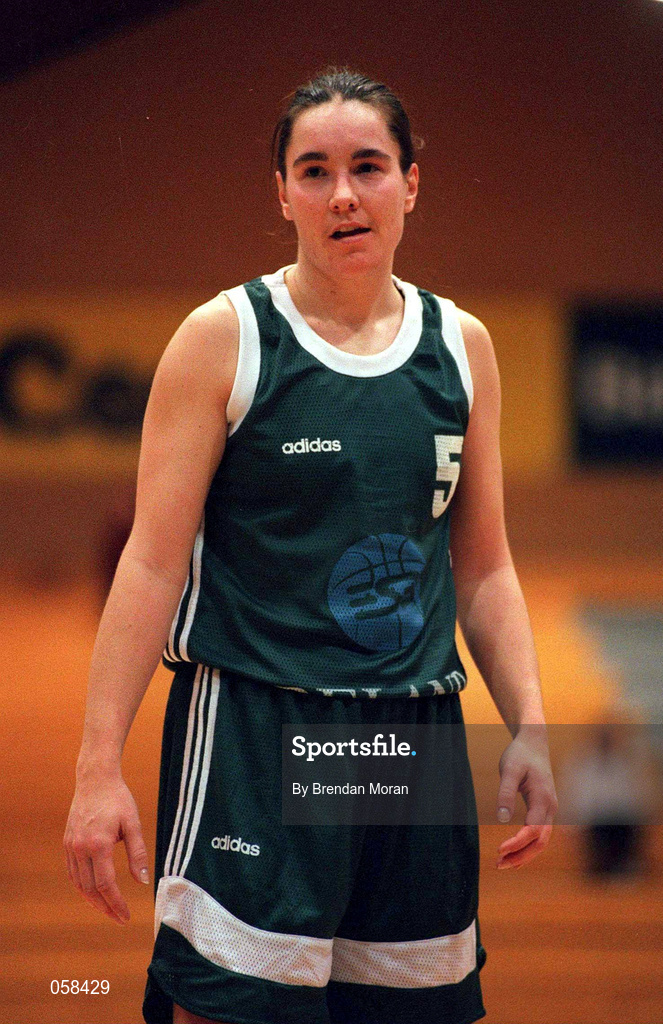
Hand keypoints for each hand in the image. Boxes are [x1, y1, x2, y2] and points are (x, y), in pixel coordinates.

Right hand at [64, 771, 149, 923]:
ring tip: (108, 909)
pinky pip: (73, 872)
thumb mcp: (133, 824)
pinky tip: (93, 892)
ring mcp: (71, 846)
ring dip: (92, 900)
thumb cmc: (118, 799)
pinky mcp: (67, 843)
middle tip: (119, 918)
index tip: (126, 916)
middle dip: (105, 907)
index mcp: (98, 844)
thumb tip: (143, 881)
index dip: (116, 903)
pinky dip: (82, 886)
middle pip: (90, 889)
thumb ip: (138, 853)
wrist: (95, 780)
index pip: (106, 884)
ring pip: (79, 883)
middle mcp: (80, 848)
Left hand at [495, 726, 557, 868]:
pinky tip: (514, 851)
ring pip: (541, 840)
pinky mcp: (544, 808)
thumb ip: (505, 793)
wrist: (534, 741)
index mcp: (543, 798)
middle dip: (521, 856)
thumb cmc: (520, 754)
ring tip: (503, 863)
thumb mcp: (508, 769)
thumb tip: (502, 819)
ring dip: (524, 854)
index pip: (532, 830)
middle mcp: (550, 807)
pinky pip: (539, 833)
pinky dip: (528, 845)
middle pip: (540, 841)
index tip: (499, 850)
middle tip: (499, 865)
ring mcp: (550, 808)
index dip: (517, 843)